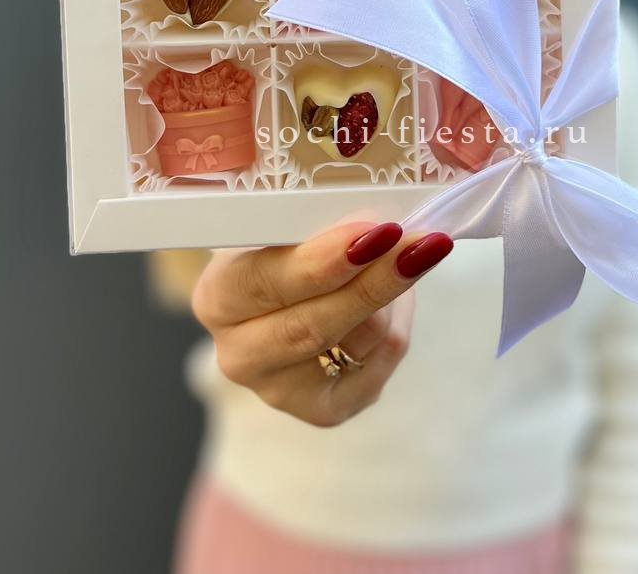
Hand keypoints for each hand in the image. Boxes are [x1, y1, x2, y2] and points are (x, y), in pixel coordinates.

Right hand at [192, 223, 453, 426]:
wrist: (290, 297)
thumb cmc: (289, 249)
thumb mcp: (289, 228)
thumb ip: (319, 226)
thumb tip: (378, 224)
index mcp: (216, 296)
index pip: (265, 281)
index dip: (323, 259)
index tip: (374, 231)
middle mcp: (237, 354)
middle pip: (313, 324)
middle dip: (374, 280)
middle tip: (421, 243)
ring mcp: (279, 390)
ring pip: (358, 340)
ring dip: (393, 294)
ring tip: (407, 253)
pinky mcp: (323, 411)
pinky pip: (380, 363)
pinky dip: (398, 322)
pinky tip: (396, 299)